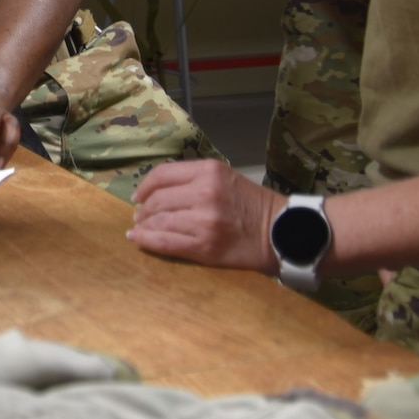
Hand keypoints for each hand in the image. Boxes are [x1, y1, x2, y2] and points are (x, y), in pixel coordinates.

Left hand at [128, 160, 283, 272]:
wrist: (280, 232)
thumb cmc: (252, 204)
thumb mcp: (224, 177)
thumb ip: (192, 179)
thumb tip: (156, 191)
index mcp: (209, 171)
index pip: (162, 175)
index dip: (145, 186)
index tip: (138, 195)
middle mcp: (204, 193)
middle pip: (158, 200)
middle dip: (143, 210)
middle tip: (140, 215)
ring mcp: (203, 221)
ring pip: (159, 221)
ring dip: (143, 226)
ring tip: (139, 228)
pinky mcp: (204, 246)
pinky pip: (165, 243)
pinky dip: (146, 241)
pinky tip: (138, 239)